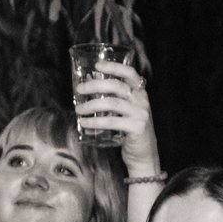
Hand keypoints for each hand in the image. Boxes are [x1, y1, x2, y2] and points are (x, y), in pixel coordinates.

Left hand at [73, 60, 160, 174]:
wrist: (144, 155)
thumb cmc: (130, 131)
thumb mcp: (123, 112)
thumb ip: (111, 99)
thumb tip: (89, 84)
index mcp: (140, 93)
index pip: (129, 73)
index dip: (113, 67)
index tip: (97, 66)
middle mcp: (142, 101)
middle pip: (116, 86)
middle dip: (94, 86)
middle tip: (79, 90)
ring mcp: (141, 114)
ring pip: (112, 103)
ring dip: (91, 105)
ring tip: (78, 110)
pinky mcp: (137, 128)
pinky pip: (112, 121)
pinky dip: (95, 122)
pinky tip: (84, 123)